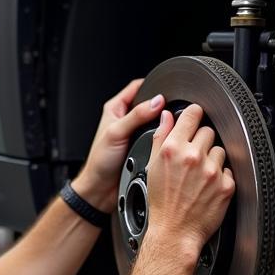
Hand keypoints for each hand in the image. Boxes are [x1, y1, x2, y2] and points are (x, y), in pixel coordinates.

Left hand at [74, 79, 165, 212]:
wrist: (101, 189)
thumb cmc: (100, 162)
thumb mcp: (117, 133)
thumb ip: (136, 116)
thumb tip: (156, 102)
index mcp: (115, 108)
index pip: (137, 87)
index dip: (152, 85)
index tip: (167, 88)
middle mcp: (125, 119)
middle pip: (149, 103)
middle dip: (161, 105)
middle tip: (173, 108)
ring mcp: (134, 133)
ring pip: (154, 121)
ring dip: (163, 123)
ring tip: (172, 124)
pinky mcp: (141, 146)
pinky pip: (156, 137)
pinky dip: (162, 137)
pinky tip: (167, 140)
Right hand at [144, 104, 234, 260]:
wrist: (174, 232)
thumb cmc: (162, 203)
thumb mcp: (153, 166)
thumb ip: (161, 137)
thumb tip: (167, 117)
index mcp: (174, 148)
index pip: (192, 114)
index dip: (193, 115)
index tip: (194, 118)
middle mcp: (194, 157)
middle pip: (208, 131)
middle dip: (201, 141)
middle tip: (193, 157)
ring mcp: (212, 171)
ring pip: (219, 150)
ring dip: (212, 158)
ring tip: (200, 174)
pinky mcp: (226, 185)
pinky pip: (229, 170)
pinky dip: (221, 176)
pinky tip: (208, 186)